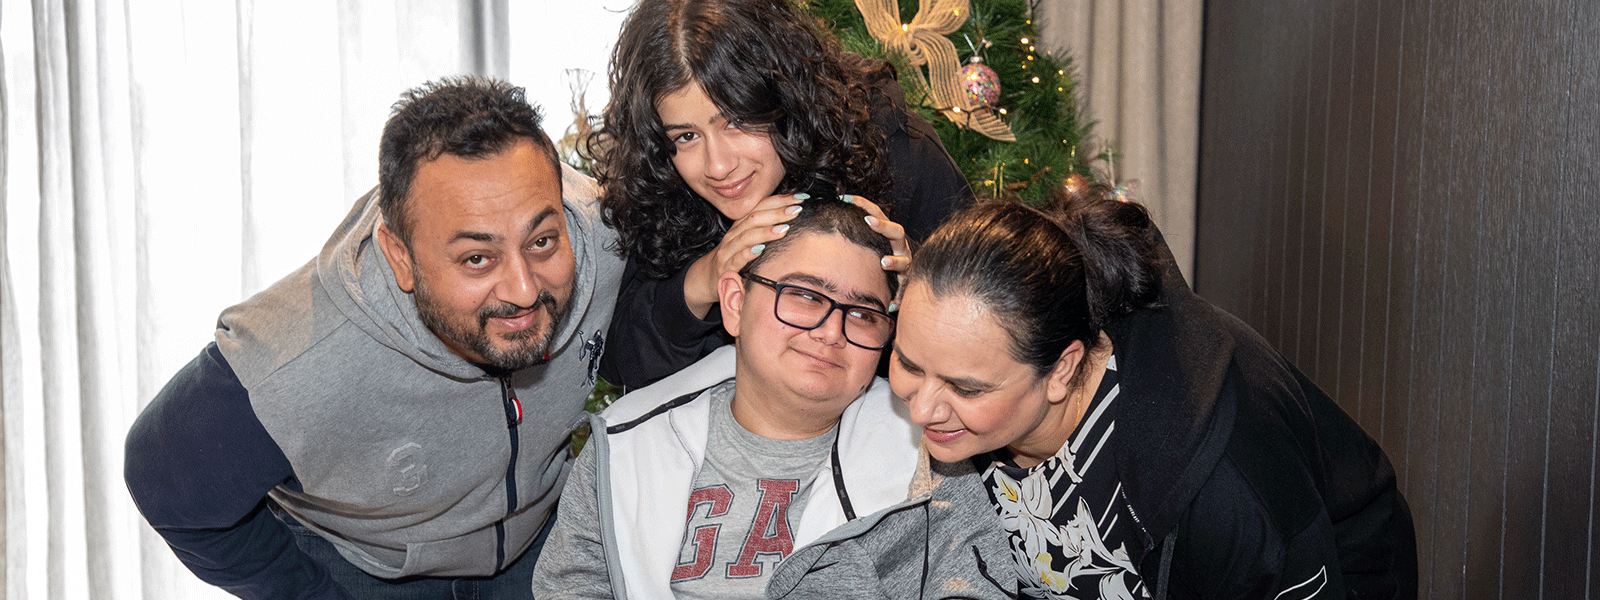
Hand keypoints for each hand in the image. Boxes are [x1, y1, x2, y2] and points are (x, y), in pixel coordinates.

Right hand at [683, 193, 804, 317]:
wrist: (707, 277)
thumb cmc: (734, 258)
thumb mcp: (749, 241)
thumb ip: (766, 230)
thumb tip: (793, 219)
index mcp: (742, 226)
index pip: (761, 207)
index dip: (780, 200)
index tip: (801, 198)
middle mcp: (734, 234)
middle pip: (754, 218)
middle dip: (777, 213)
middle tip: (797, 210)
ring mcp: (728, 251)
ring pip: (746, 237)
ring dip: (766, 232)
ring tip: (784, 229)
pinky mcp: (725, 269)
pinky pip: (736, 260)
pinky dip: (748, 254)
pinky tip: (760, 251)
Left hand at [841, 194, 909, 310]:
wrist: (895, 282)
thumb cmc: (872, 261)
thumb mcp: (863, 244)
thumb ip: (850, 232)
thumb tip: (824, 216)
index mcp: (887, 234)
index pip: (877, 214)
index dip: (864, 204)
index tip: (848, 198)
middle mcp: (899, 247)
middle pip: (896, 231)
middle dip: (883, 226)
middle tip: (868, 221)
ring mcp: (905, 263)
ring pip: (904, 259)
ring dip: (894, 260)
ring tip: (884, 263)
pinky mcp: (906, 282)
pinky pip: (904, 287)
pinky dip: (899, 293)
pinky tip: (891, 301)